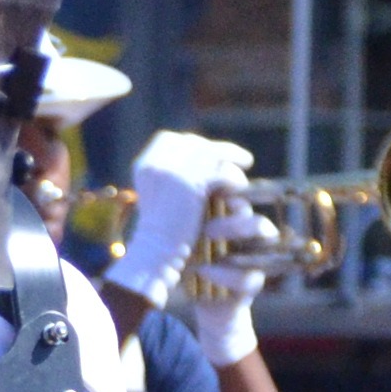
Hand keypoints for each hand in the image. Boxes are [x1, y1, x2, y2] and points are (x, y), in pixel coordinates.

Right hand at [111, 132, 258, 302]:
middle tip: (241, 158)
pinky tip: (240, 188)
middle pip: (193, 144)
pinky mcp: (192, 185)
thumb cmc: (160, 229)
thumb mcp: (161, 195)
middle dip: (217, 148)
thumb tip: (198, 157)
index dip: (192, 144)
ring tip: (245, 167)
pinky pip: (221, 173)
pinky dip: (234, 180)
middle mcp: (156, 163)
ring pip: (211, 156)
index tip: (209, 152)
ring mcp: (173, 171)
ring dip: (231, 161)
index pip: (169, 140)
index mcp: (144, 164)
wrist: (156, 252)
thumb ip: (172, 174)